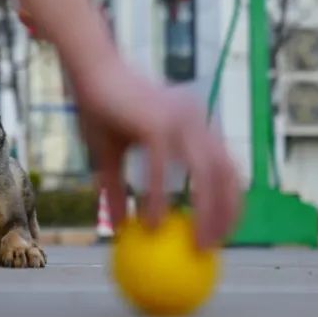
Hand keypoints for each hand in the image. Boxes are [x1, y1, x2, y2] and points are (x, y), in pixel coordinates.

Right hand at [72, 55, 240, 248]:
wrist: (88, 68)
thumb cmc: (99, 106)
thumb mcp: (110, 155)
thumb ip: (120, 188)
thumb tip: (118, 228)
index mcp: (192, 123)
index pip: (226, 166)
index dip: (230, 202)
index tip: (220, 234)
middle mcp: (195, 119)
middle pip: (228, 172)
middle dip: (228, 213)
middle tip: (213, 249)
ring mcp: (181, 119)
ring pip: (207, 174)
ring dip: (206, 213)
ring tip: (194, 246)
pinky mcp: (158, 122)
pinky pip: (163, 171)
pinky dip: (158, 199)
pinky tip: (150, 224)